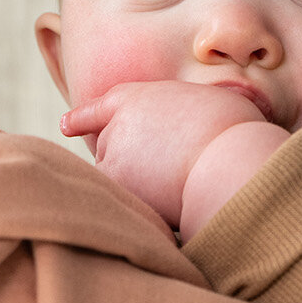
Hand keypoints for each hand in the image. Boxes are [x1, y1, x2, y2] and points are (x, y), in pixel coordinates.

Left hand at [60, 80, 264, 225]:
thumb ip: (185, 116)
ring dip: (135, 184)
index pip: (105, 106)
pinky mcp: (119, 187)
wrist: (228, 158)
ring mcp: (114, 155)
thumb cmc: (234, 132)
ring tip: (175, 184)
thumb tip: (193, 133)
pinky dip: (138, 206)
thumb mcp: (209, 105)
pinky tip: (165, 205)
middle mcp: (118, 123)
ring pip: (115, 177)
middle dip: (131, 160)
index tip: (67, 125)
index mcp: (138, 96)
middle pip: (111, 148)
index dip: (84, 117)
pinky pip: (122, 201)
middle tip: (170, 168)